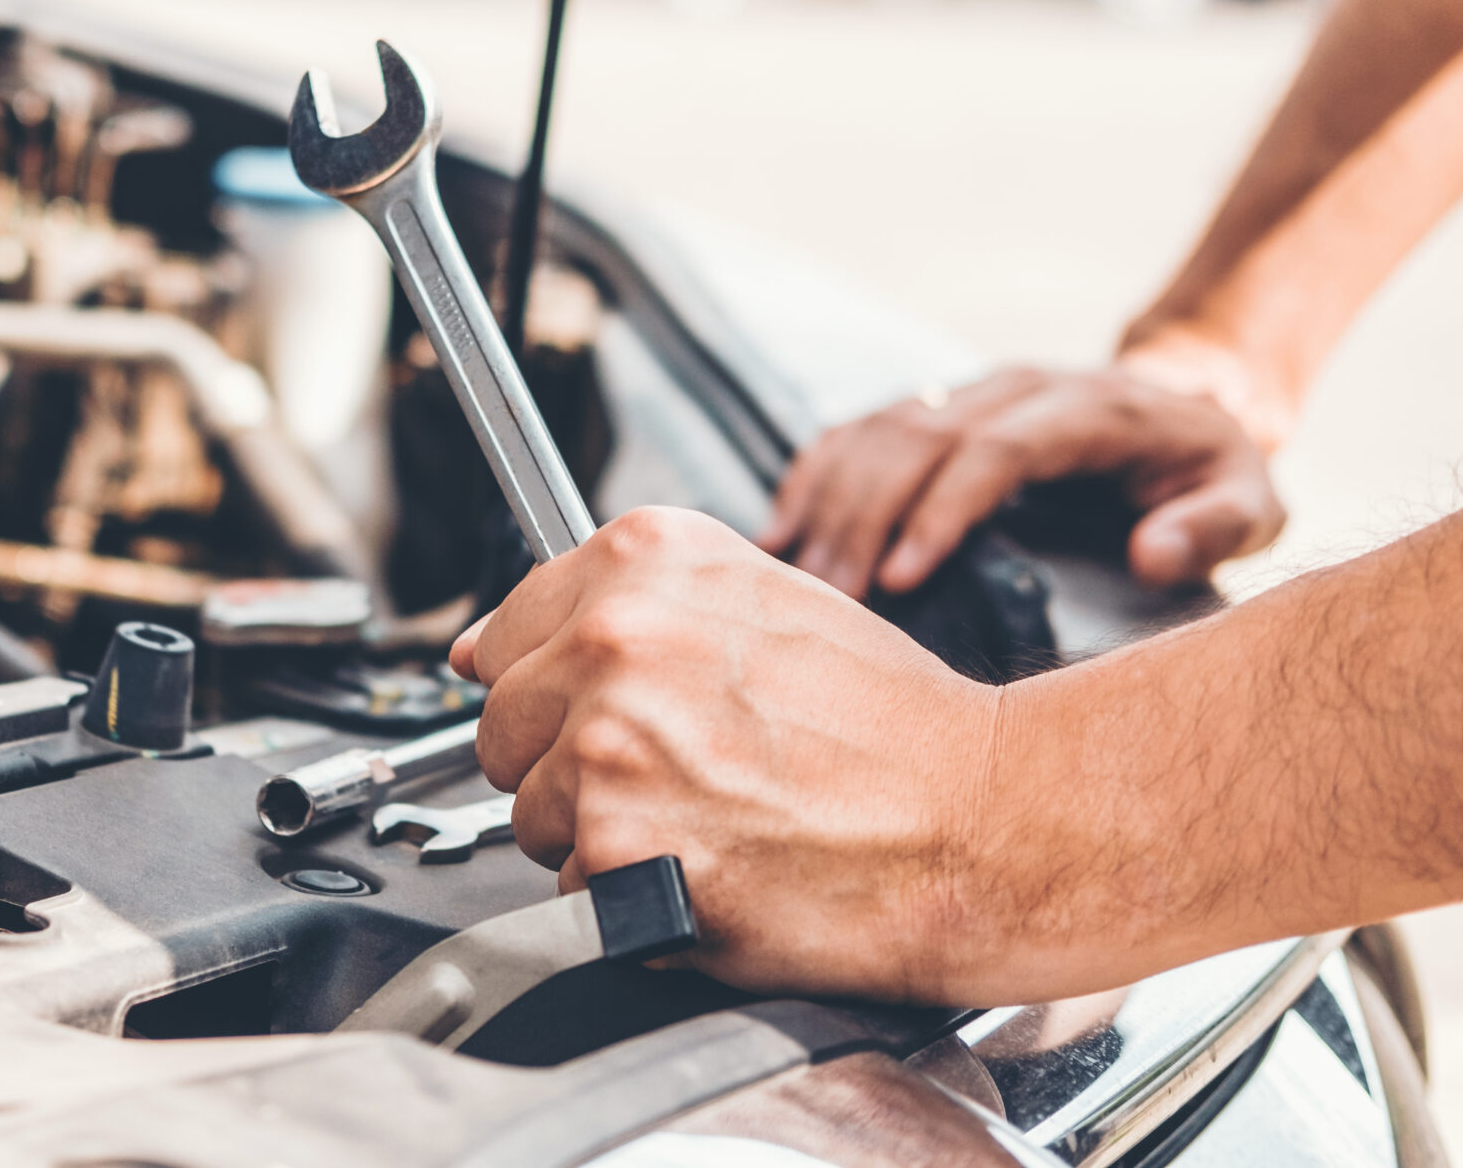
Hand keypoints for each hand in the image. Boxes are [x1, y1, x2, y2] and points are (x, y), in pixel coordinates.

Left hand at [450, 507, 1011, 1000]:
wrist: (982, 820)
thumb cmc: (893, 728)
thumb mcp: (762, 603)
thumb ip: (625, 609)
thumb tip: (480, 649)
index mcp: (644, 559)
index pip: (501, 632)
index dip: (549, 689)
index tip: (594, 712)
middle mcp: (613, 637)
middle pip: (503, 727)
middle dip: (566, 764)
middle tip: (677, 777)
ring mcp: (606, 743)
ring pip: (531, 814)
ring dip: (599, 837)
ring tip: (709, 822)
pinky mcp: (615, 847)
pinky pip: (569, 891)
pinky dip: (624, 903)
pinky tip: (710, 871)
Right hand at [757, 365, 1283, 597]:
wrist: (1189, 398)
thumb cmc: (1214, 471)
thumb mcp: (1251, 501)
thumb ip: (1214, 527)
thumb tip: (1149, 555)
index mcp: (1087, 408)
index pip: (995, 450)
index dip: (940, 510)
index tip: (898, 580)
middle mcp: (1017, 387)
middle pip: (918, 437)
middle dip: (865, 517)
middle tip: (829, 598)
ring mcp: (970, 388)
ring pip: (878, 427)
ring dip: (829, 499)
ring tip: (795, 578)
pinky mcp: (939, 405)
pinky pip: (859, 427)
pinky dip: (814, 476)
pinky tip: (780, 532)